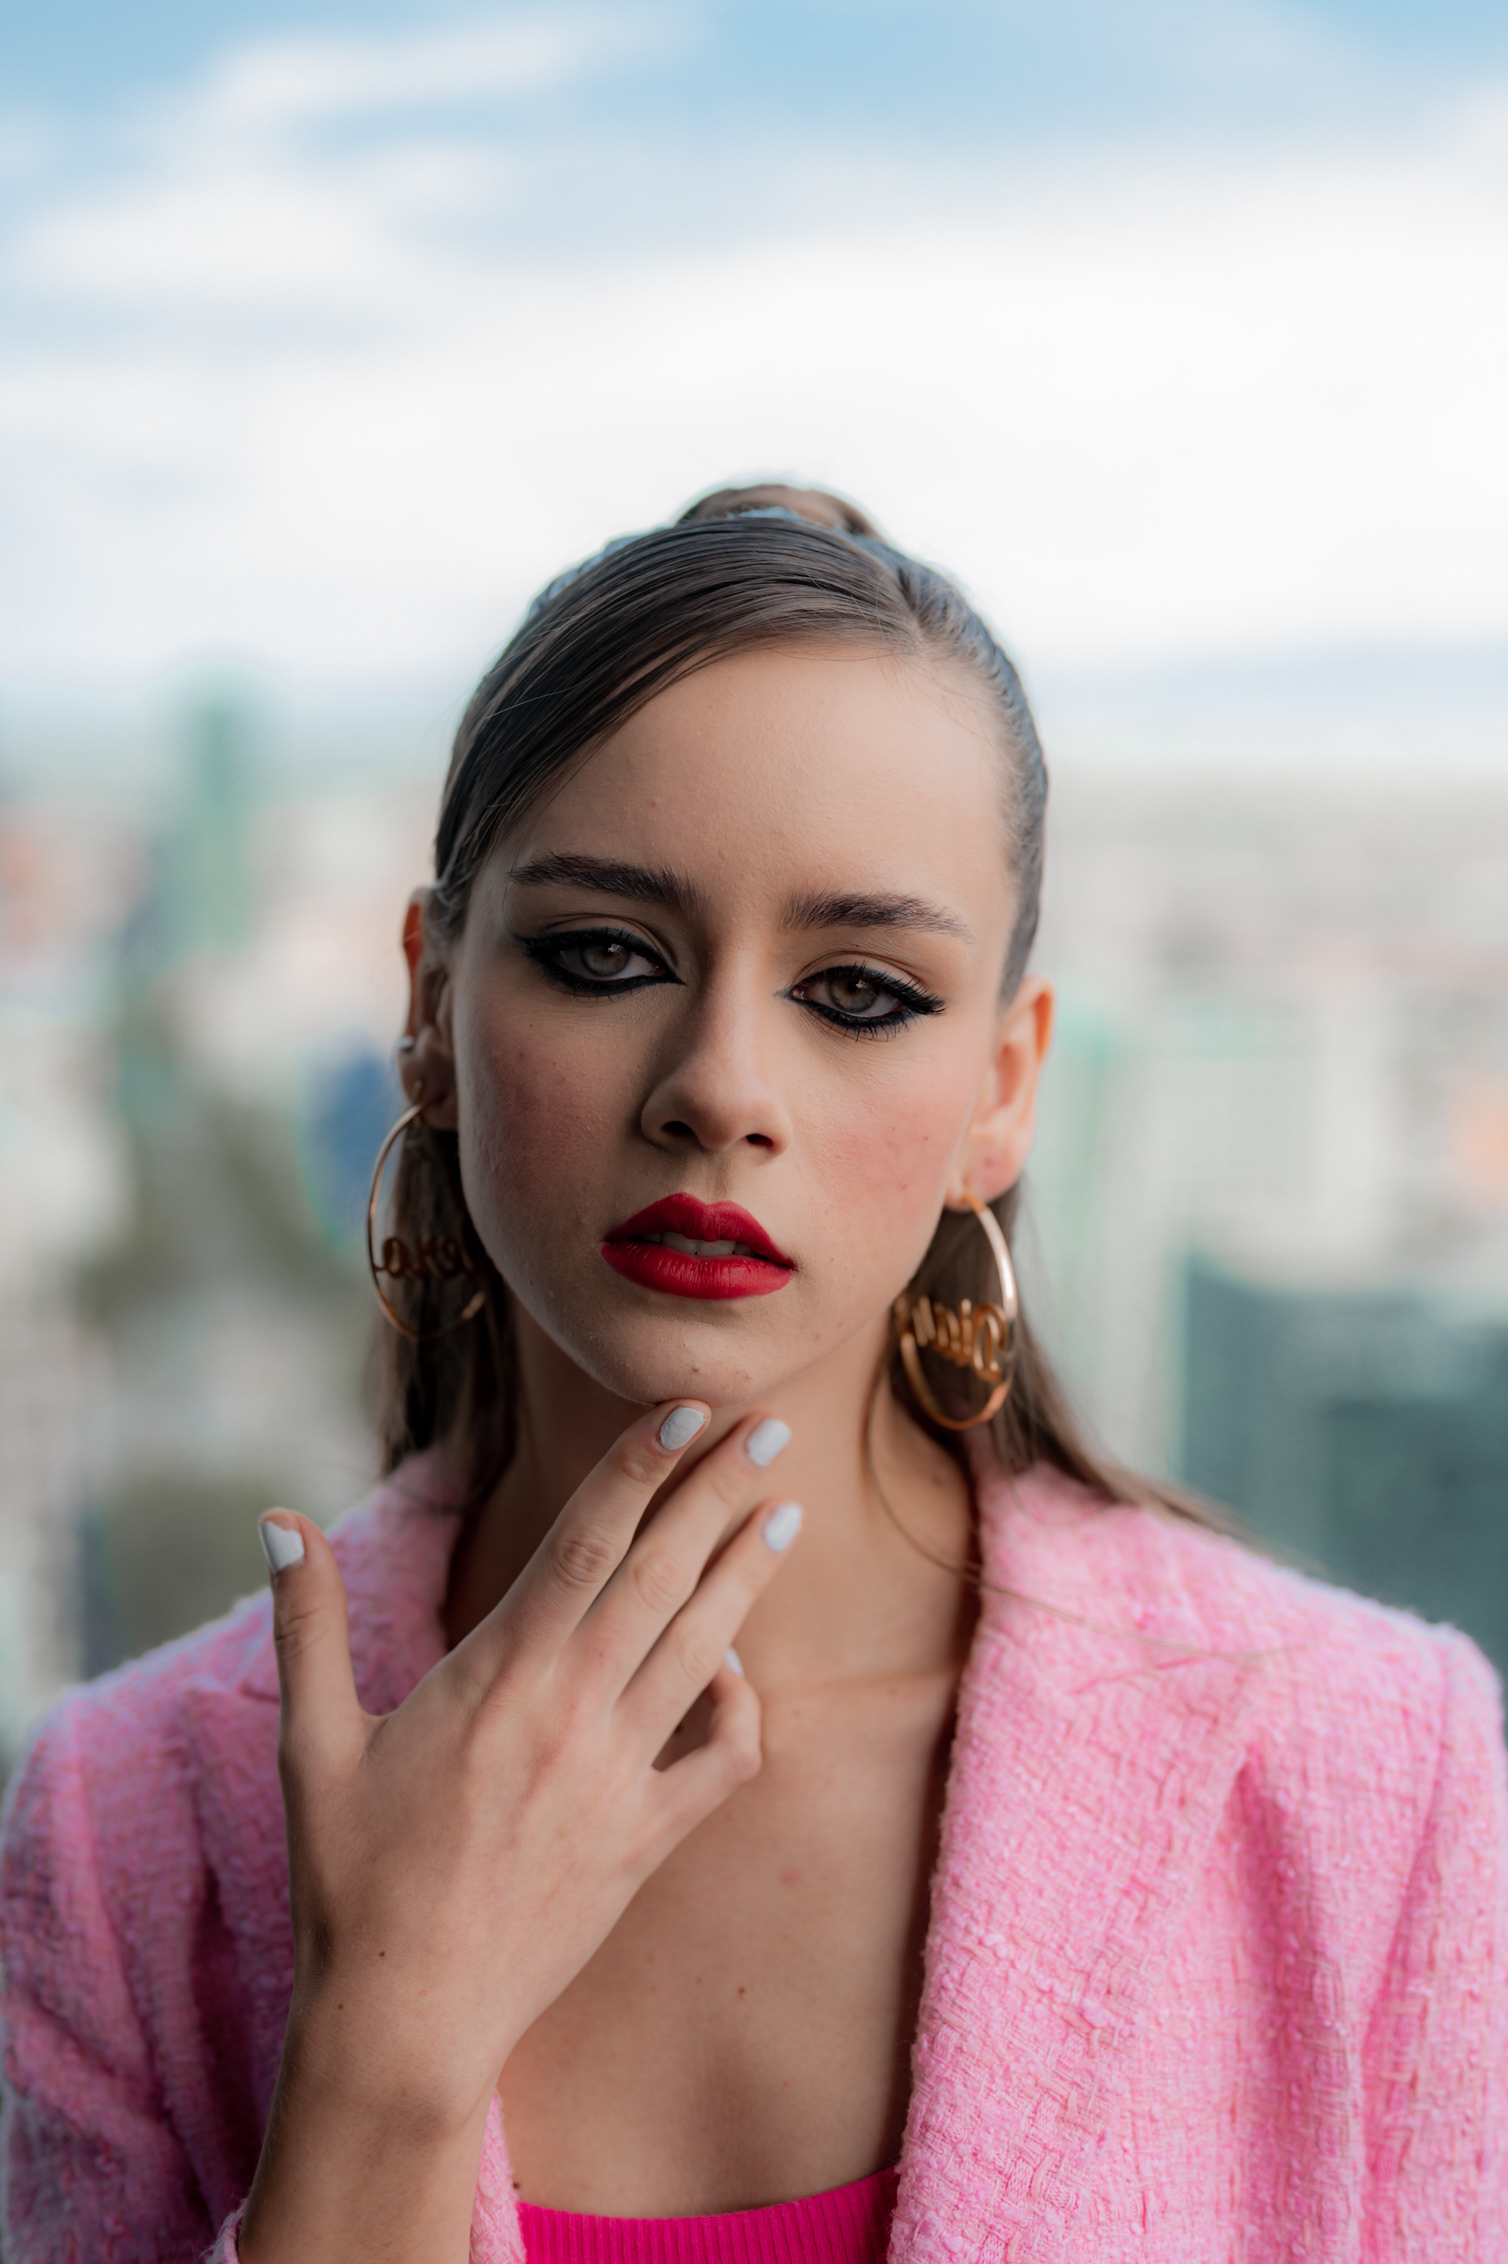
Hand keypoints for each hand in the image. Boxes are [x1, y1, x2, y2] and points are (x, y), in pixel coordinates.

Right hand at [238, 1402, 799, 2262]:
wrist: (404, 2022)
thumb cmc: (349, 1880)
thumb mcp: (311, 1744)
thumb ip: (308, 1622)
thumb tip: (277, 1520)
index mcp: (496, 1676)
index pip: (584, 1541)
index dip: (638, 1467)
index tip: (686, 1407)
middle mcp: (571, 1713)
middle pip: (661, 1576)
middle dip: (718, 1493)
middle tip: (771, 1426)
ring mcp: (619, 1778)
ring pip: (702, 1650)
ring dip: (747, 1574)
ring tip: (787, 1508)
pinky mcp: (647, 1841)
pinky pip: (722, 1763)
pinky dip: (741, 1708)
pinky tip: (733, 1667)